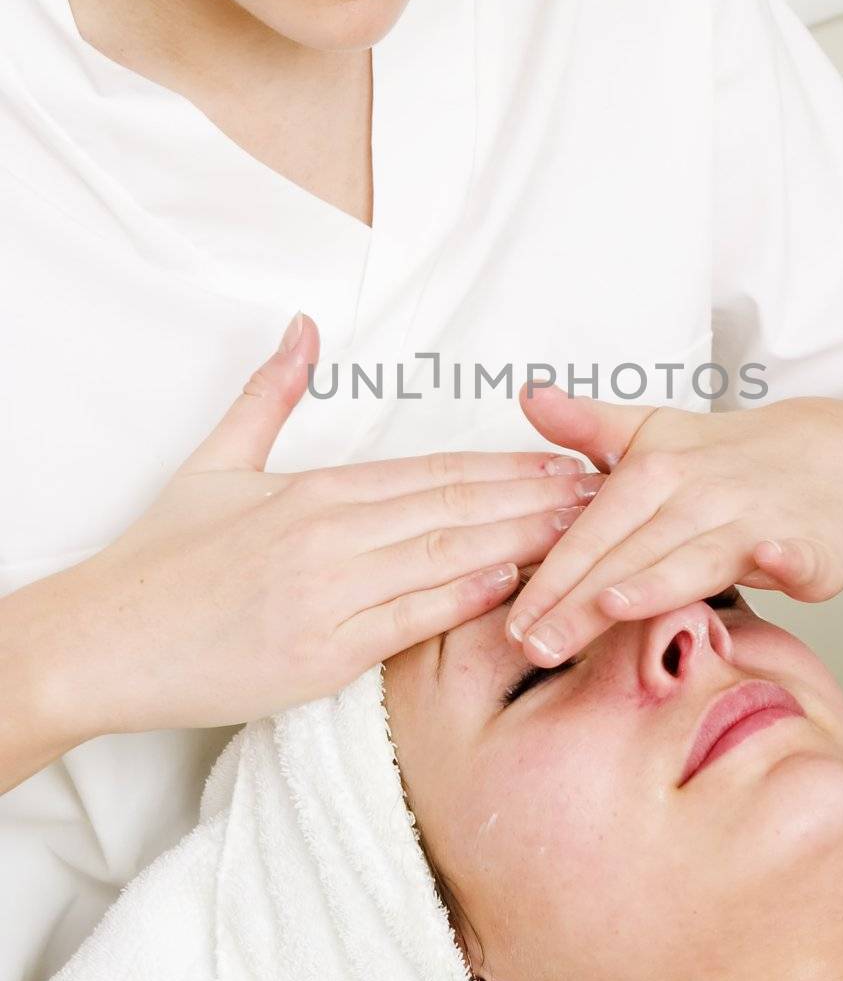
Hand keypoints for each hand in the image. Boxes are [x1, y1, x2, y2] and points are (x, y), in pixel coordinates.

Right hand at [32, 317, 604, 745]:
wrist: (100, 638)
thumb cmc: (160, 559)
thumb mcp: (214, 461)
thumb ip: (269, 394)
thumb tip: (300, 327)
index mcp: (313, 489)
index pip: (431, 470)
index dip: (505, 466)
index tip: (564, 462)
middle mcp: (329, 533)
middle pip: (454, 508)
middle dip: (536, 500)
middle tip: (605, 493)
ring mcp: (326, 593)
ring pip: (444, 556)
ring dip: (522, 542)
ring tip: (585, 533)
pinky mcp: (317, 654)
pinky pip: (407, 621)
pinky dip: (465, 600)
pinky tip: (516, 584)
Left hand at [504, 383, 842, 664]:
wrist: (837, 454)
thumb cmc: (728, 459)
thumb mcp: (655, 435)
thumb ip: (589, 427)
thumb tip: (529, 394)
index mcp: (656, 472)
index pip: (591, 531)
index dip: (549, 576)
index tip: (509, 623)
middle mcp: (702, 494)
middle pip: (631, 554)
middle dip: (579, 603)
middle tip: (532, 646)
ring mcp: (758, 519)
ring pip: (700, 556)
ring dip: (660, 579)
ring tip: (614, 605)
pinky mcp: (814, 544)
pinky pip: (799, 553)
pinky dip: (787, 556)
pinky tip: (770, 562)